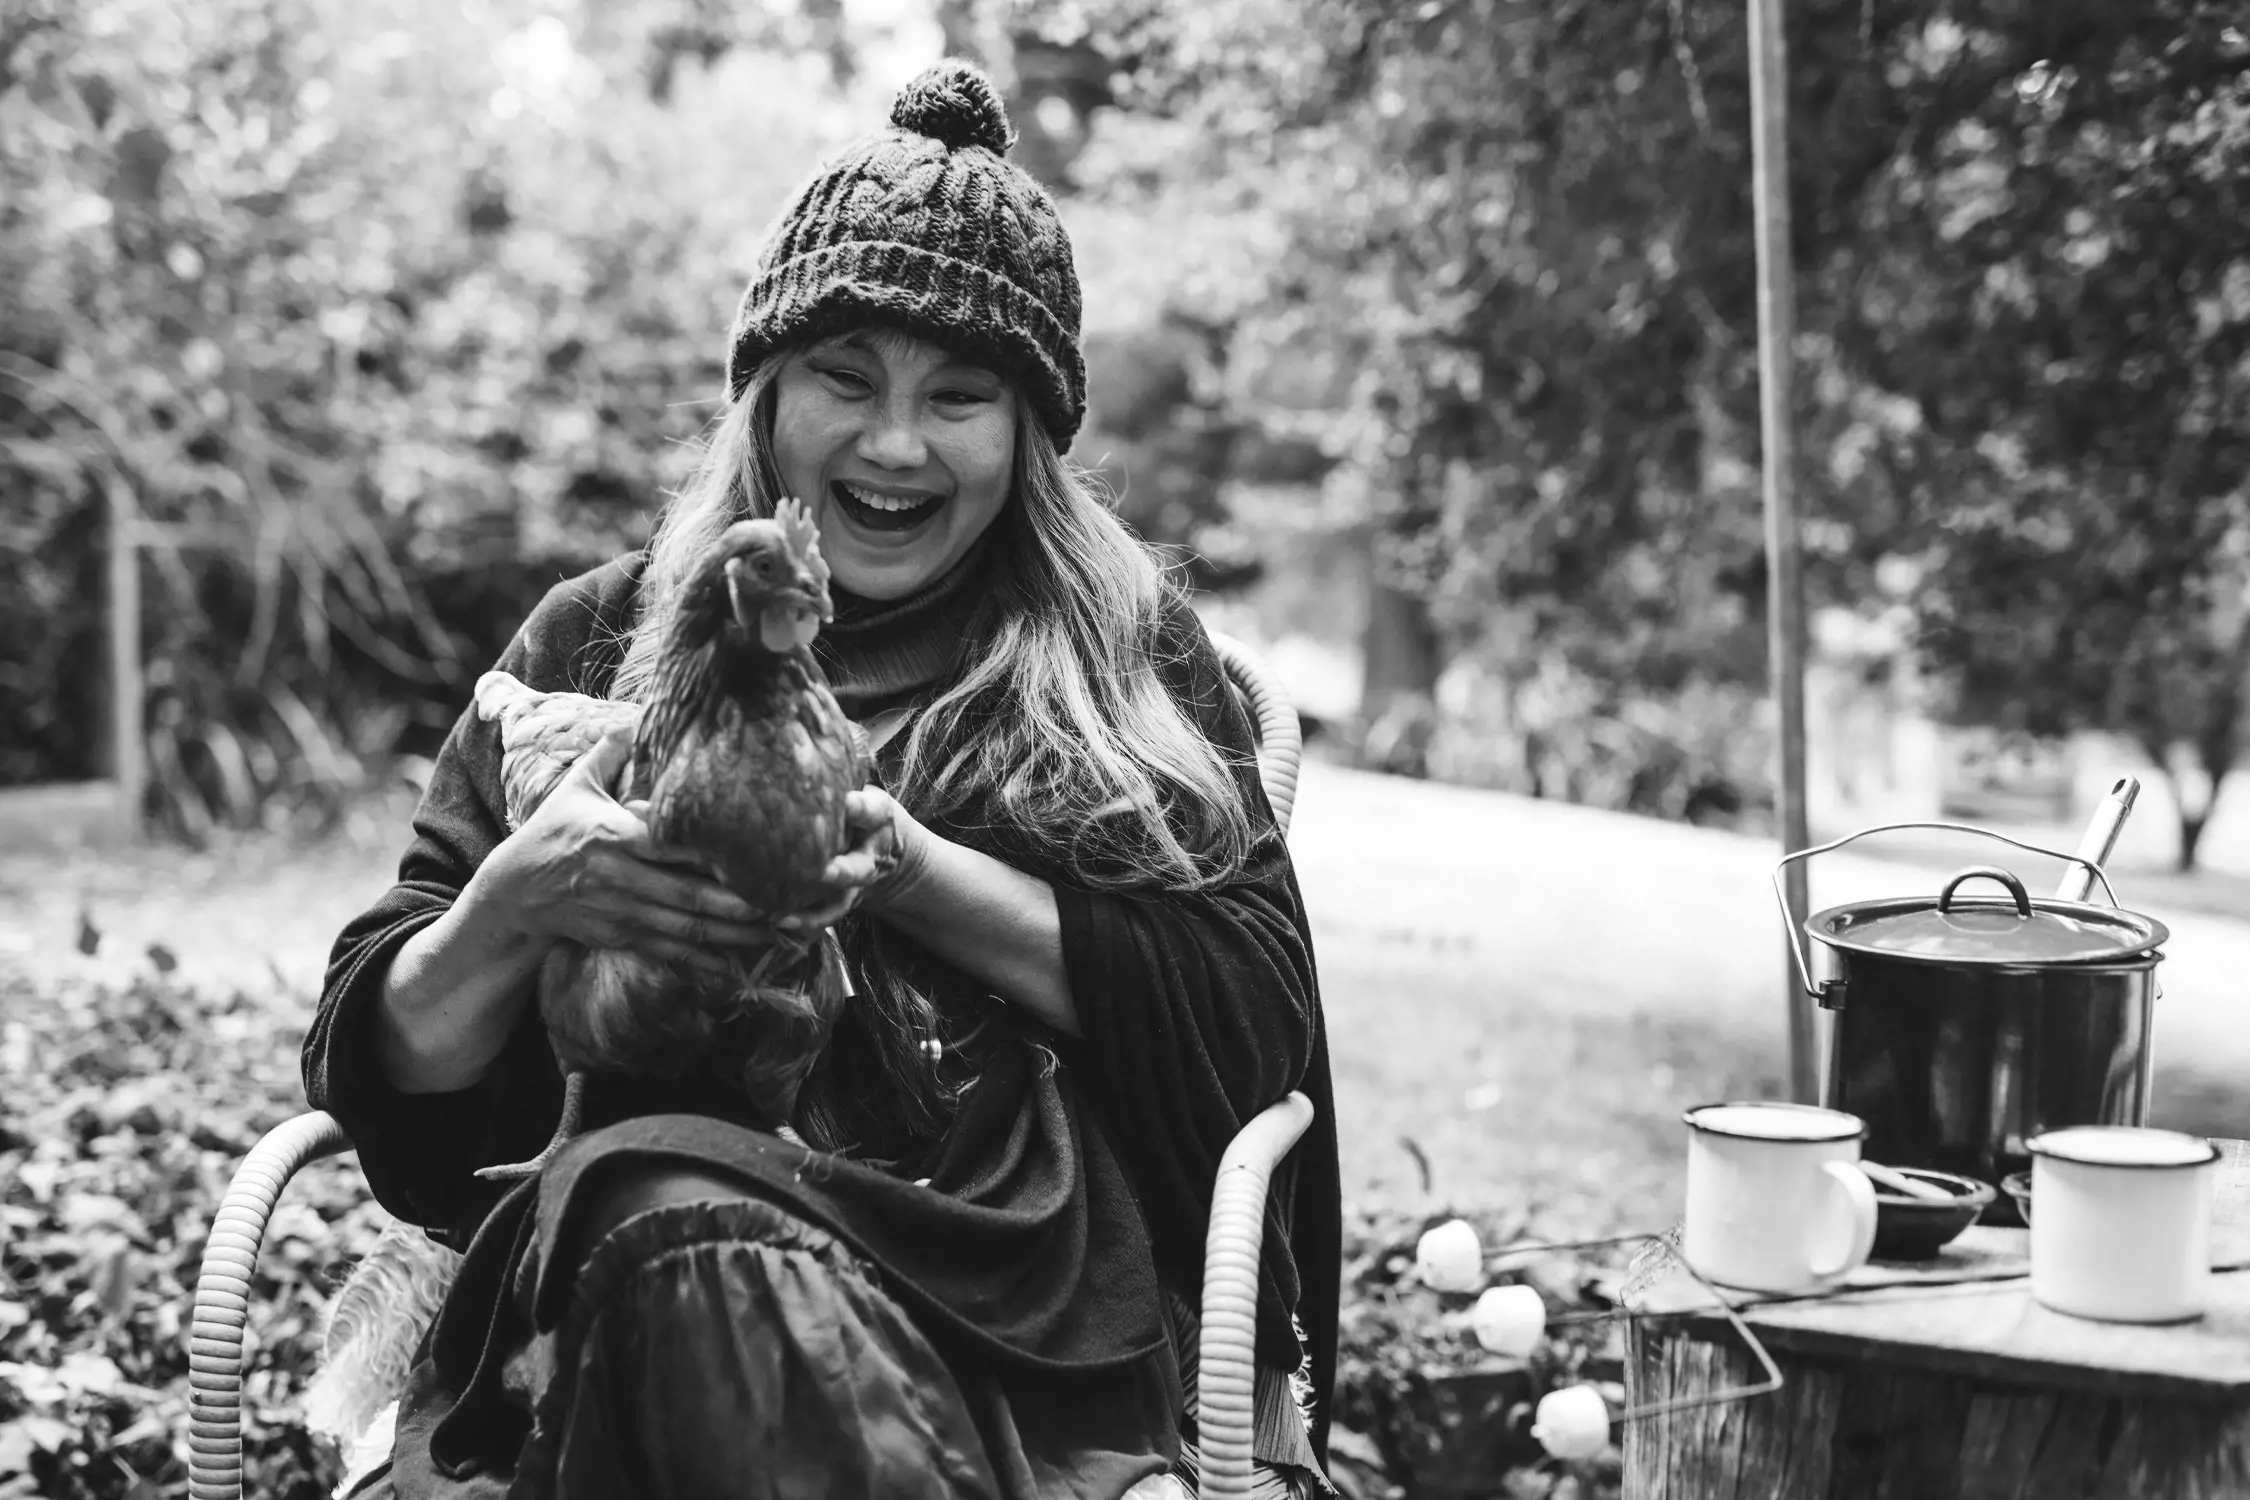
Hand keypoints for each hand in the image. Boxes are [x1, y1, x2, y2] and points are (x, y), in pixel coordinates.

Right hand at [477, 729, 773, 979]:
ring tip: (781, 934)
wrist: (515, 892)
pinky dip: (707, 963)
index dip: (713, 856)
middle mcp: (620, 878)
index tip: (759, 856)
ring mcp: (623, 913)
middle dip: (741, 906)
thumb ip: (612, 749)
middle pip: (689, 896)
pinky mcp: (623, 938)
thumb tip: (642, 709)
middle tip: (790, 905)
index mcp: (614, 836)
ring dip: (735, 937)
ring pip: (687, 930)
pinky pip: (671, 953)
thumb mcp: (577, 786)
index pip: (670, 845)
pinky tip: (743, 968)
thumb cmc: (554, 830)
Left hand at [780, 786, 928, 929]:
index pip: (871, 811)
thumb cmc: (863, 812)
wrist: (890, 853)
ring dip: (813, 911)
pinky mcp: (842, 901)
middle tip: (820, 873)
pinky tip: (776, 922)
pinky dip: (803, 923)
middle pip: (857, 869)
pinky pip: (824, 917)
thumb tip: (804, 746)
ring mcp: (855, 884)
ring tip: (781, 914)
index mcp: (877, 818)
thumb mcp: (863, 788)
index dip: (858, 807)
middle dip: (839, 872)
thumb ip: (842, 778)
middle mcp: (869, 856)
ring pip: (838, 901)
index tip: (846, 802)